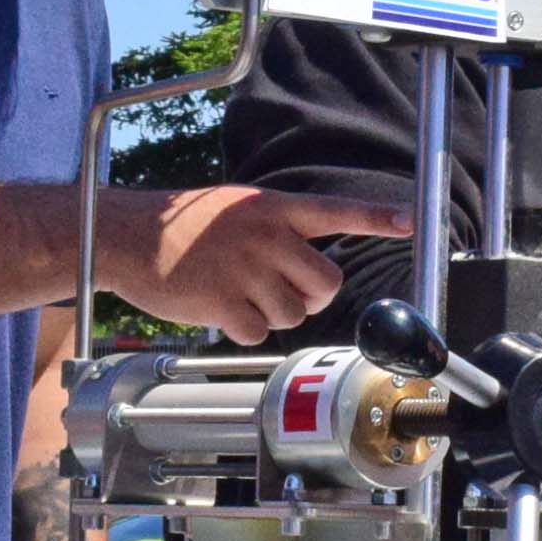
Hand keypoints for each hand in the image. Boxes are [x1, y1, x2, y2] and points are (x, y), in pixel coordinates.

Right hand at [106, 186, 412, 342]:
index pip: (338, 211)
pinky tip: (220, 308)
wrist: (130, 236)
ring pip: (294, 314)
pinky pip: (258, 332)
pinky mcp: (223, 302)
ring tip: (239, 293)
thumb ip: (278, 229)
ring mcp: (246, 270)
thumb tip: (309, 268)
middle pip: (326, 284)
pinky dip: (244, 329)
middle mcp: (266, 236)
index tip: (411, 222)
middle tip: (281, 290)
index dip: (378, 217)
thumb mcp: (238, 208)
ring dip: (272, 314)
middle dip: (311, 297)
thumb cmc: (186, 226)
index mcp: (274, 209)